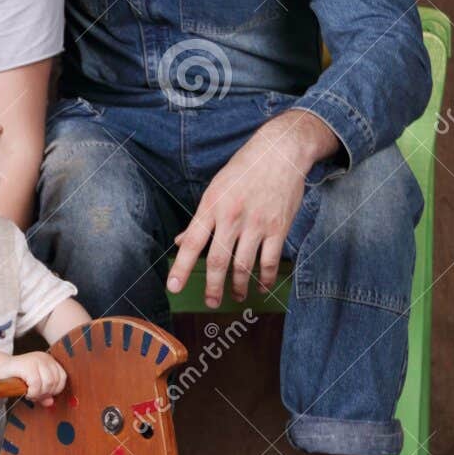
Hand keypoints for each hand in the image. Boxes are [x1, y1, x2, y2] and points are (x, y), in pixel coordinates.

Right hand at [14, 352, 67, 405]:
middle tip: (34, 396)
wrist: (0, 370)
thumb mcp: (34, 385)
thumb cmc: (17, 378)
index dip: (55, 389)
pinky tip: (26, 392)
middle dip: (45, 393)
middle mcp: (44, 358)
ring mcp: (36, 360)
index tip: (44, 394)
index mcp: (49, 361)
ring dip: (39, 393)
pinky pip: (36, 384)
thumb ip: (43, 393)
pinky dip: (33, 392)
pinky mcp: (27, 365)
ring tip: (30, 394)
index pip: (62, 377)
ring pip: (48, 383)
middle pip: (55, 381)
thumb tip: (50, 402)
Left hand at [167, 116, 319, 305]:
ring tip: (236, 297)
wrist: (281, 152)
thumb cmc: (244, 169)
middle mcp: (232, 217)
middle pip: (218, 260)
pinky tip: (260, 287)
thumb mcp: (215, 188)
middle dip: (213, 287)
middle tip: (211, 302)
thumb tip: (181, 241)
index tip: (173, 287)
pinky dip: (265, 278)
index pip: (191, 242)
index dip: (181, 268)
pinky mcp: (278, 228)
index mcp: (212, 206)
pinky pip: (270, 261)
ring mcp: (257, 224)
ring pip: (244, 265)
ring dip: (238, 286)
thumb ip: (200, 219)